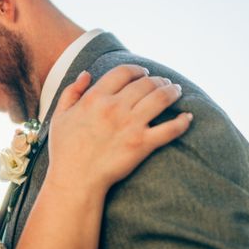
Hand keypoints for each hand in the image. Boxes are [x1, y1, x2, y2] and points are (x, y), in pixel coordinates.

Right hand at [49, 65, 192, 191]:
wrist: (75, 179)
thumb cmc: (65, 150)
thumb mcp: (60, 116)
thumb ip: (71, 91)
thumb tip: (86, 73)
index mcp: (95, 98)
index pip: (123, 72)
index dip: (136, 69)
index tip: (142, 73)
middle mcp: (115, 107)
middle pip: (145, 83)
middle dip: (158, 79)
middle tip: (164, 82)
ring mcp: (131, 125)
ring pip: (160, 98)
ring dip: (172, 91)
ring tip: (176, 91)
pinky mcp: (142, 144)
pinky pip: (170, 129)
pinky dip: (182, 122)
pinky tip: (188, 118)